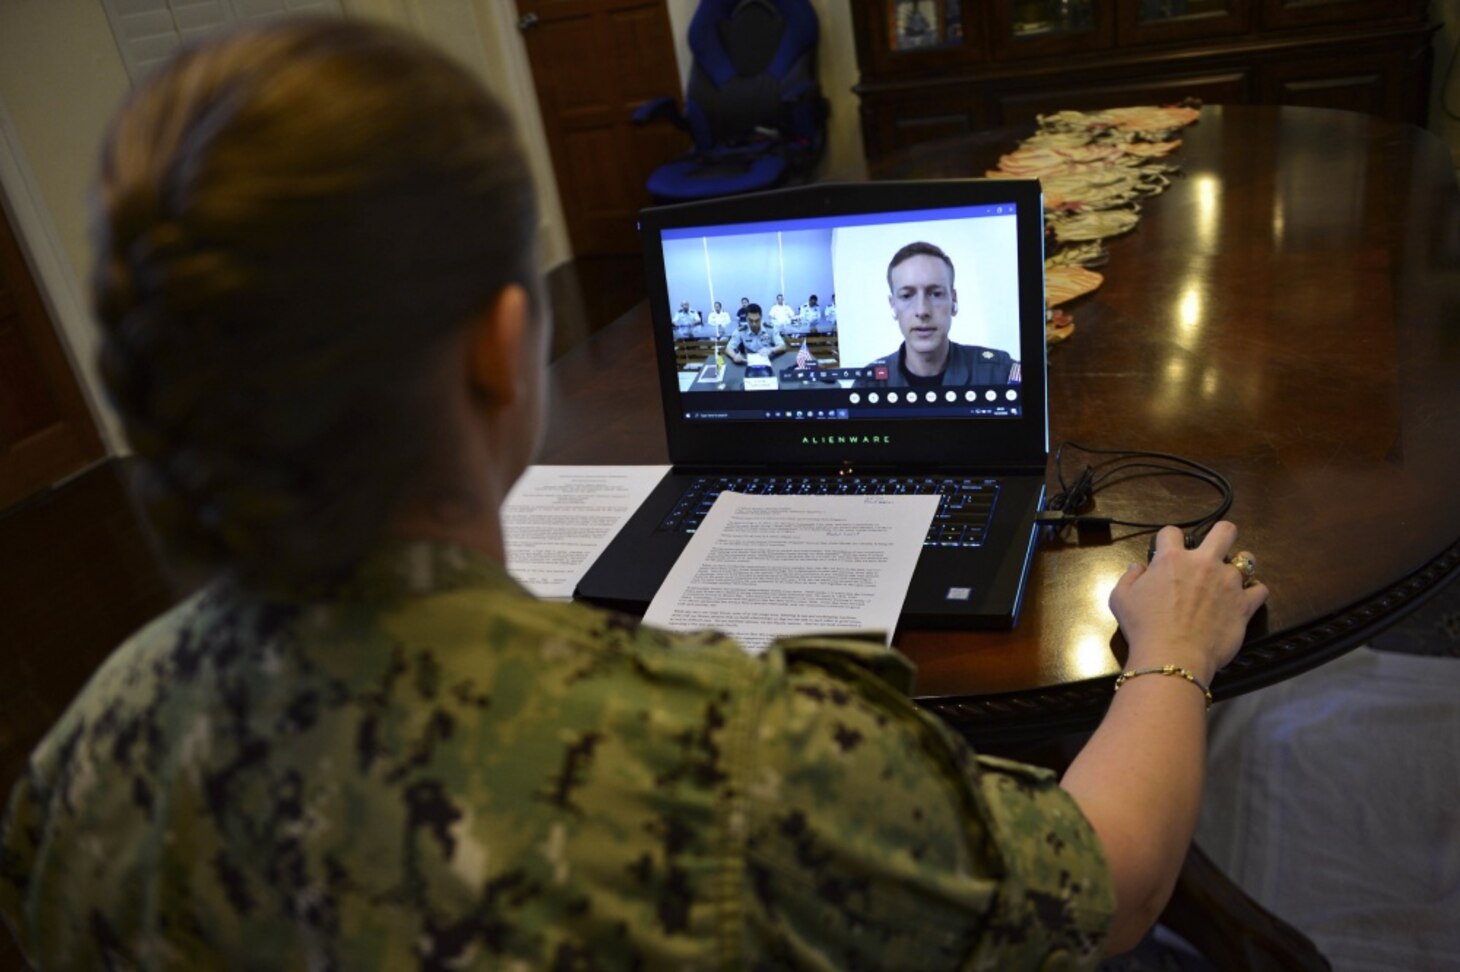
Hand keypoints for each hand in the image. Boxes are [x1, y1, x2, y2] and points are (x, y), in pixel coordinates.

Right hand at [1108, 522, 1267, 683]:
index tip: (1166, 552)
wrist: (1173, 656)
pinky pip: (1260, 590)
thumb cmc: (1143, 627)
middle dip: (1220, 534)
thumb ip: (1129, 578)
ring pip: (1248, 559)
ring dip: (1239, 565)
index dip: (1167, 540)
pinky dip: (1253, 593)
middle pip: (1224, 531)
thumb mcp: (1120, 600)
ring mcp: (1228, 582)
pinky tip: (1244, 599)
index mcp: (1172, 559)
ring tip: (1230, 579)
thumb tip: (1138, 568)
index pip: (1172, 532)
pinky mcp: (1244, 604)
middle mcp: (1204, 563)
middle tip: (1213, 549)